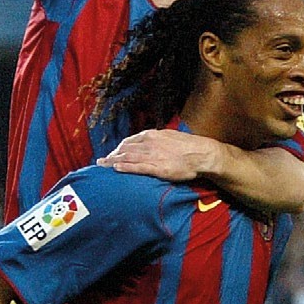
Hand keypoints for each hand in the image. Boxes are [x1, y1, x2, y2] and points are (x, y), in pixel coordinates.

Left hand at [97, 128, 221, 181]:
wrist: (202, 154)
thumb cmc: (189, 146)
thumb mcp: (170, 136)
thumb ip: (158, 139)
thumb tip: (150, 141)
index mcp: (152, 135)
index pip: (130, 141)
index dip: (119, 148)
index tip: (113, 153)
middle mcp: (149, 143)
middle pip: (125, 149)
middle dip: (112, 155)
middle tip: (102, 162)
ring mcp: (152, 155)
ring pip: (127, 157)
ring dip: (113, 161)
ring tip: (102, 166)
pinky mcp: (157, 167)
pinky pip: (137, 167)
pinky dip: (124, 167)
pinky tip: (116, 169)